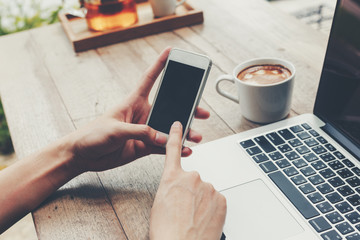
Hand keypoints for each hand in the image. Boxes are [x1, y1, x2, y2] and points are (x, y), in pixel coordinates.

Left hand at [67, 47, 209, 172]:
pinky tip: (184, 149)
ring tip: (196, 136)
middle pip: (169, 108)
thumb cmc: (92, 135)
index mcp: (133, 102)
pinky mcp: (143, 146)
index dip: (160, 65)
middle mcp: (142, 115)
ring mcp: (144, 131)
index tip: (170, 52)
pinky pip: (163, 147)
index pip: (149, 79)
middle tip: (201, 112)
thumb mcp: (115, 129)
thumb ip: (140, 132)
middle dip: (187, 108)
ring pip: (169, 130)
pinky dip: (174, 148)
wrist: (82, 156)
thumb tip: (164, 137)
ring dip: (183, 132)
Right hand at [149, 122, 226, 239]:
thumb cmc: (167, 232)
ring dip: (202, 202)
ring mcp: (208, 187)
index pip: (172, 150)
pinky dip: (212, 209)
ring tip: (194, 219)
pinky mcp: (221, 198)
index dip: (176, 135)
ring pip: (206, 192)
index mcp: (171, 178)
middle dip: (191, 192)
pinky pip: (216, 200)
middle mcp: (191, 178)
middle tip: (185, 210)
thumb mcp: (159, 205)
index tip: (179, 125)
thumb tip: (178, 189)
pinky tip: (204, 220)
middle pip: (193, 180)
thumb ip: (170, 188)